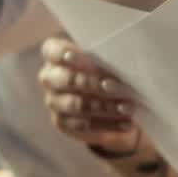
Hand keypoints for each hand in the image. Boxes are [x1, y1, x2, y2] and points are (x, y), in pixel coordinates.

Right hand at [38, 38, 140, 155]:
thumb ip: (107, 60)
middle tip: (112, 87)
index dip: (65, 53)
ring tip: (127, 108)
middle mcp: (49, 77)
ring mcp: (54, 101)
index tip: (80, 57)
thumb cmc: (109, 71)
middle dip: (91, 83)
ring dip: (104, 107)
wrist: (111, 102)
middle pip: (66, 79)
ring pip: (76, 105)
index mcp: (55, 54)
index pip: (53, 50)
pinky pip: (84, 125)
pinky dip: (108, 124)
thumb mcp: (110, 61)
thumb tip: (118, 67)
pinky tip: (127, 123)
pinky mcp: (63, 122)